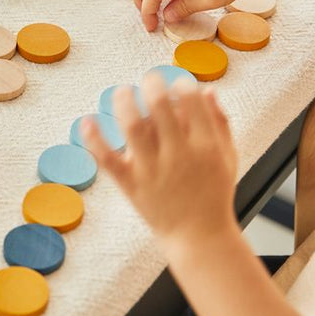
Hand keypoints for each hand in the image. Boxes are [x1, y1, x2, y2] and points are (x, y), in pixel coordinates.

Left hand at [81, 74, 238, 248]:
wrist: (199, 237)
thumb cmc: (213, 196)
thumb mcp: (227, 158)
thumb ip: (219, 124)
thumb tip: (207, 91)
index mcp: (205, 146)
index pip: (191, 101)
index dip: (182, 85)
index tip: (176, 83)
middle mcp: (178, 155)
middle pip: (160, 107)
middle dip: (152, 84)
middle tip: (149, 79)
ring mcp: (152, 170)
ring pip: (132, 126)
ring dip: (124, 102)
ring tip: (122, 92)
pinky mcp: (131, 184)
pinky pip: (108, 160)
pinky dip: (94, 140)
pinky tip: (87, 122)